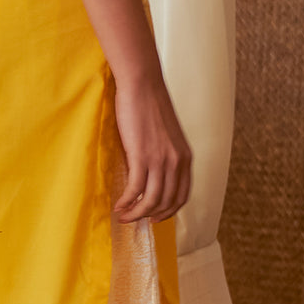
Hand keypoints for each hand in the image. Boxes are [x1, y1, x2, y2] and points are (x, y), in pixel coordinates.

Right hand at [112, 75, 191, 223]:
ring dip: (136, 213)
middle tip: (134, 219)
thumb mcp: (167, 134)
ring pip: (151, 200)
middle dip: (150, 216)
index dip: (169, 211)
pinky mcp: (141, 156)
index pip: (182, 196)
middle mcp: (177, 162)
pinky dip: (127, 202)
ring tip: (123, 216)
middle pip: (167, 202)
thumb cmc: (150, 104)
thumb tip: (152, 173)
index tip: (155, 217)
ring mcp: (160, 160)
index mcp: (185, 157)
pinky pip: (135, 189)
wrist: (142, 84)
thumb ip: (165, 154)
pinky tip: (118, 205)